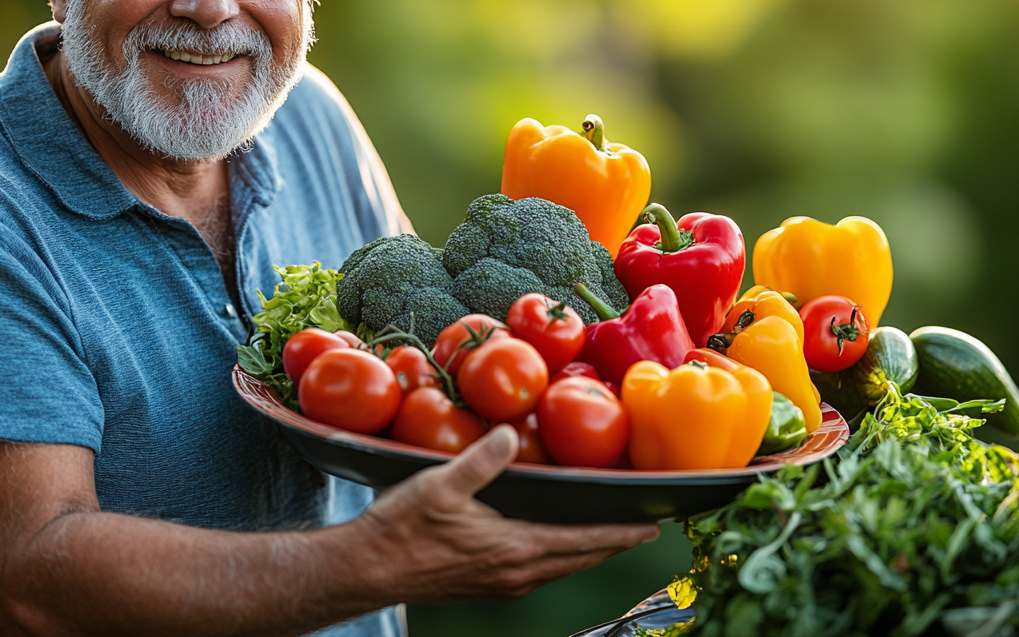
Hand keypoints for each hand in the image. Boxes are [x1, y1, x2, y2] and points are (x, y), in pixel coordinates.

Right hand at [354, 425, 658, 601]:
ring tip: (607, 535)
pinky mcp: (486, 586)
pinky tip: (553, 544)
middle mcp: (517, 573)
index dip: (622, 531)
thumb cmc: (402, 528)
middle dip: (614, 542)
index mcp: (516, 548)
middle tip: (643, 527)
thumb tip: (507, 432)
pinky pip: (540, 572)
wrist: (366, 571)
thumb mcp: (441, 484)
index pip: (585, 540)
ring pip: (562, 568)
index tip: (653, 525)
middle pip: (582, 558)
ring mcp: (502, 584)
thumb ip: (481, 459)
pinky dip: (561, 557)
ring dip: (588, 551)